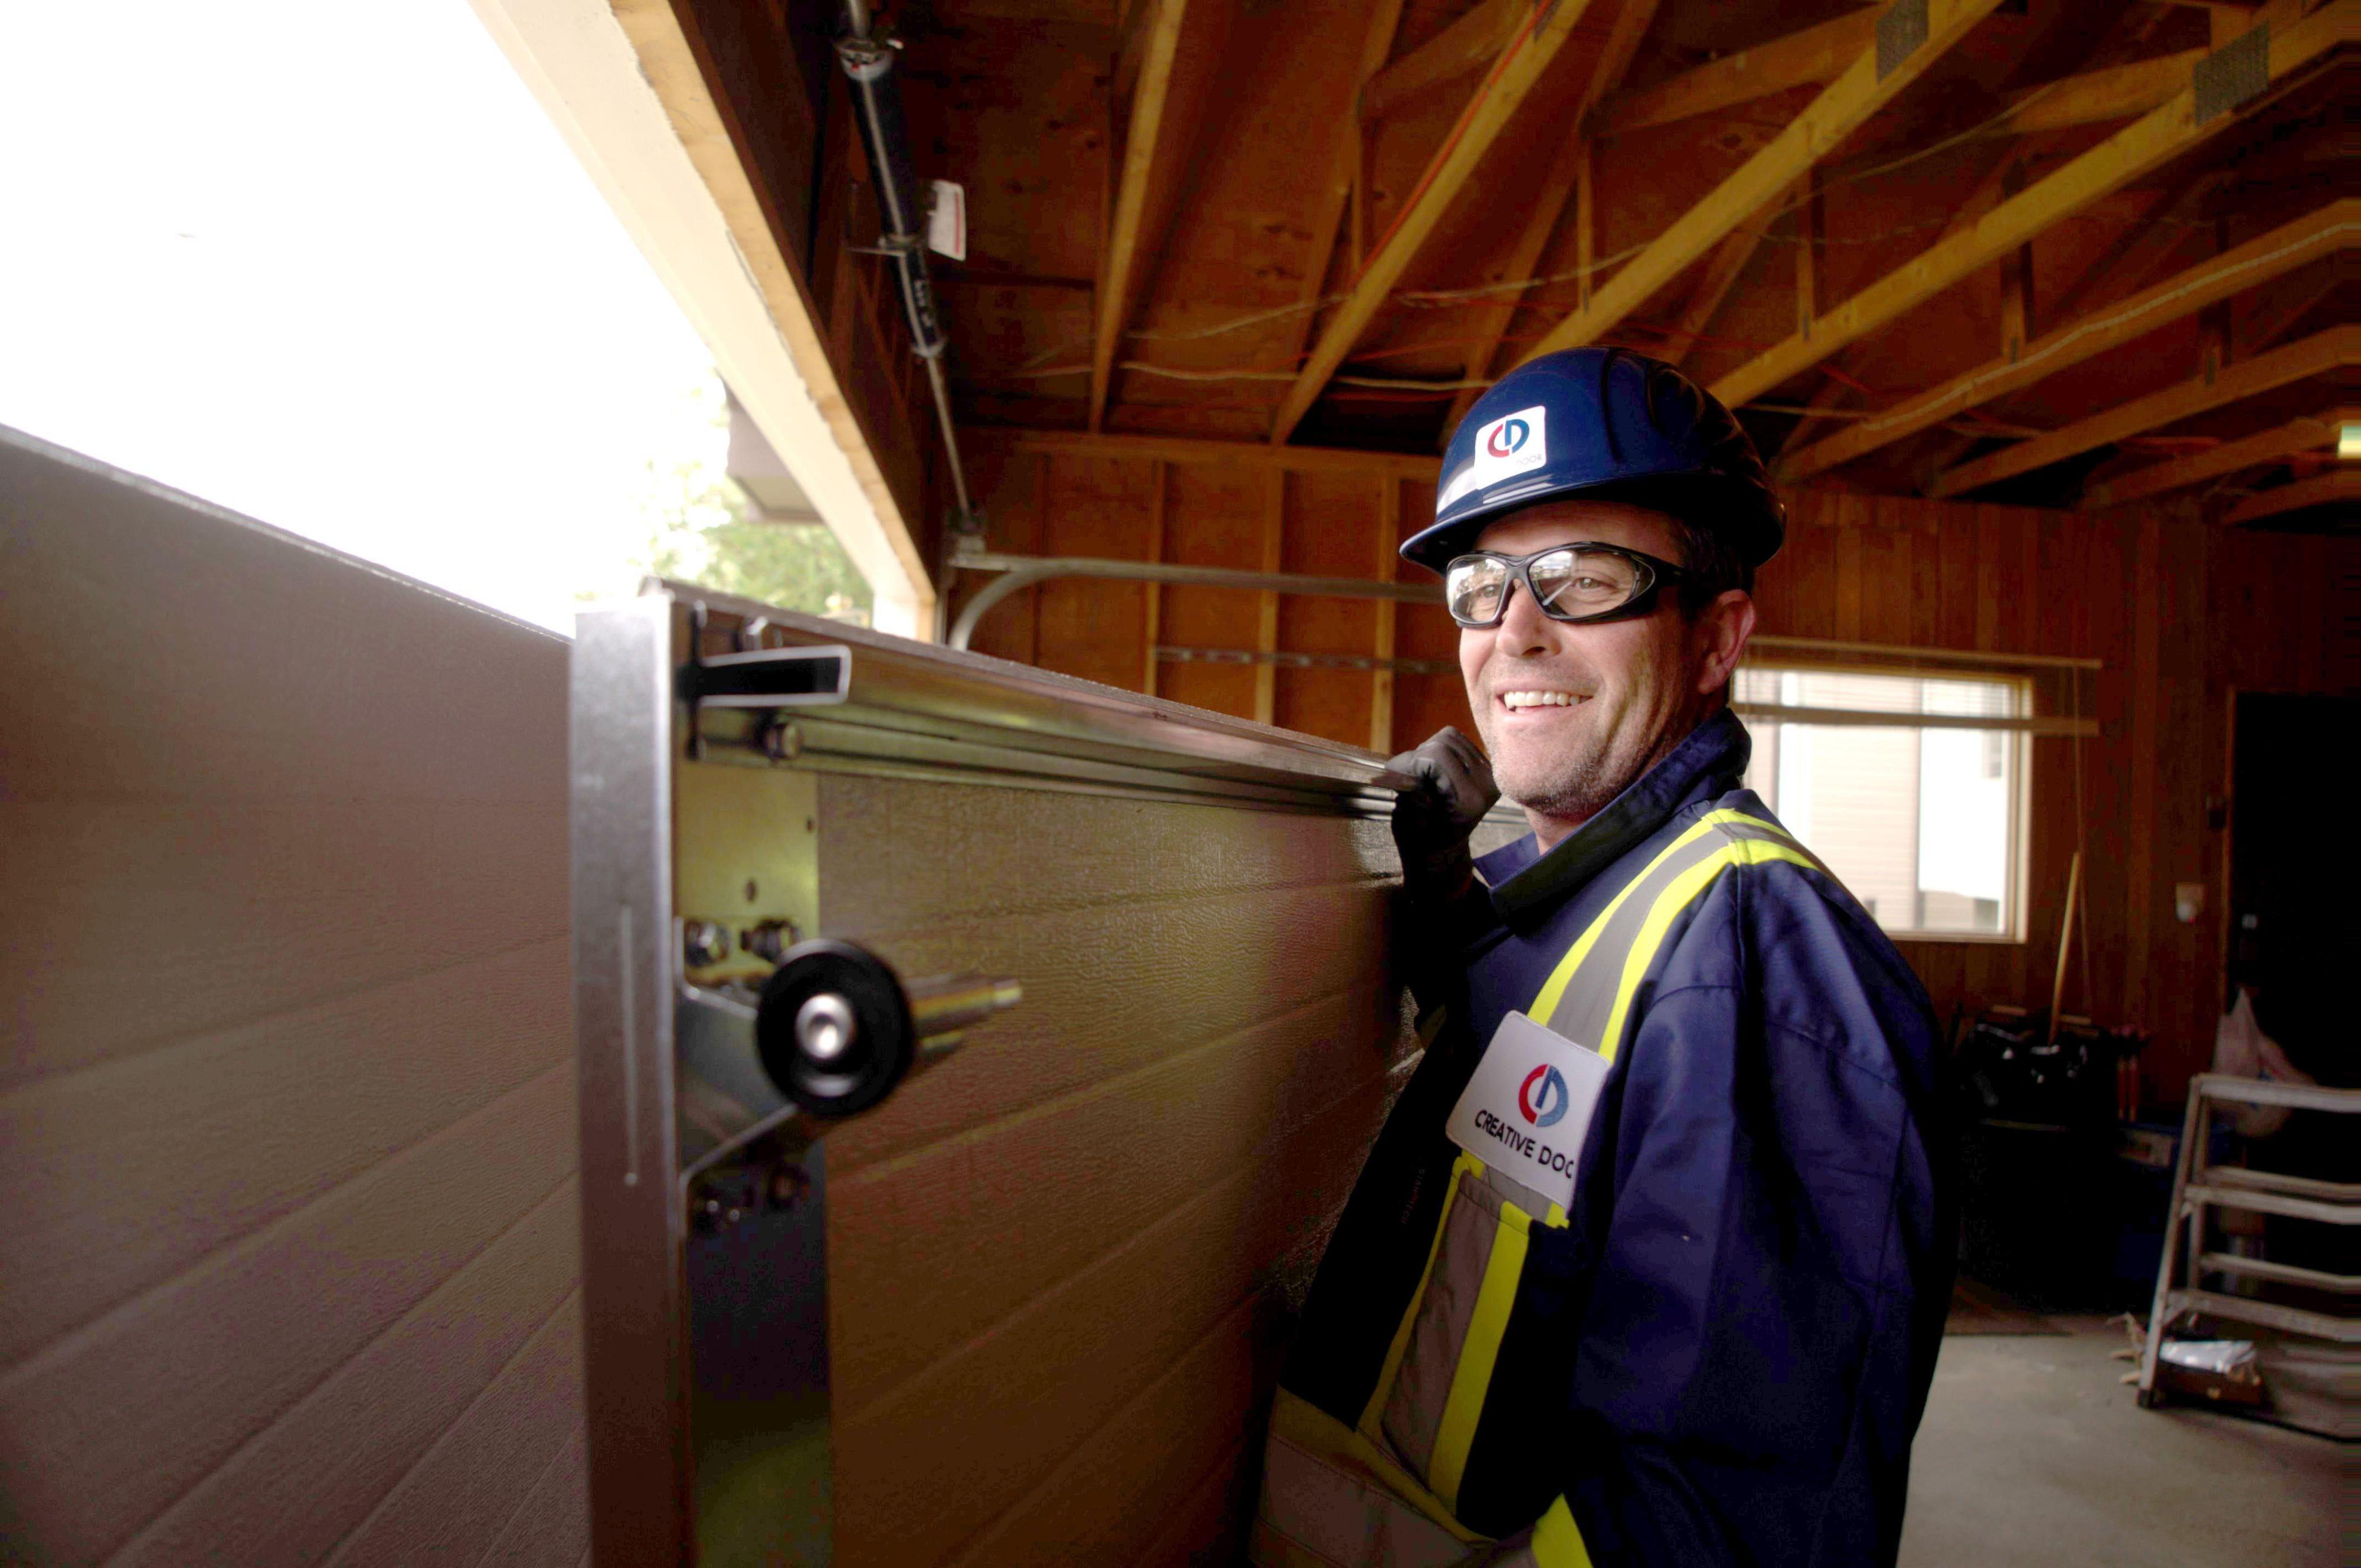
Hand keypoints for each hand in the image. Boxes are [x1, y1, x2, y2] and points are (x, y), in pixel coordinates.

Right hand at [1387, 727, 1497, 889]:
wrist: (1446, 848)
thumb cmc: (1424, 841)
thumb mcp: (1410, 823)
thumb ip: (1407, 793)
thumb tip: (1396, 768)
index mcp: (1469, 800)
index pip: (1438, 757)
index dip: (1410, 761)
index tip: (1392, 771)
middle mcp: (1486, 785)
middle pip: (1444, 742)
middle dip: (1418, 755)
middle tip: (1404, 772)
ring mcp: (1490, 775)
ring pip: (1451, 737)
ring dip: (1429, 749)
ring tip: (1420, 770)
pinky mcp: (1487, 768)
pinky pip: (1459, 741)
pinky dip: (1441, 747)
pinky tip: (1434, 766)